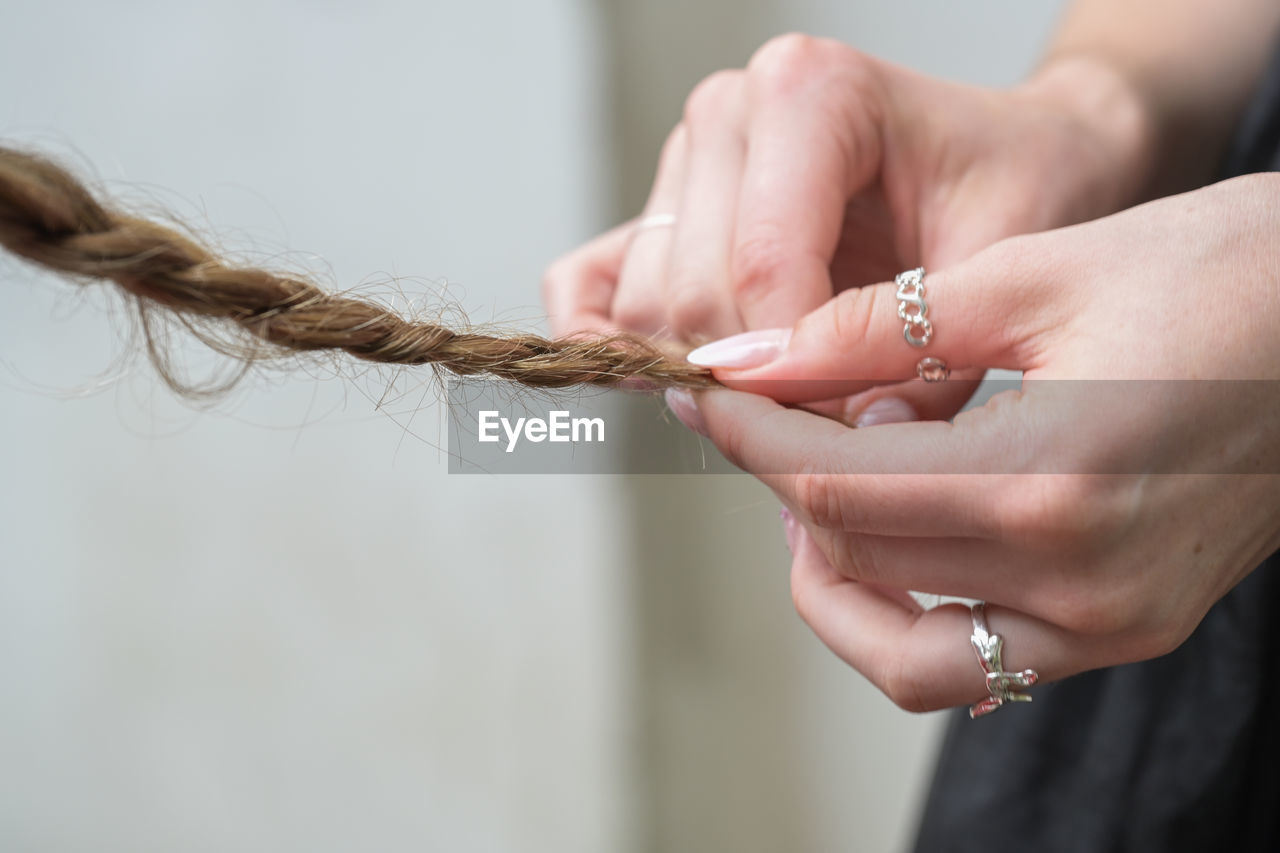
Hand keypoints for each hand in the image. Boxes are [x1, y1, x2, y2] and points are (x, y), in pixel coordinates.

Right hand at [543, 35, 1152, 416]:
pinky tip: (662, 387)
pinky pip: (585, 282)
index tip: (849, 426)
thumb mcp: (1002, 265)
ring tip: (786, 400)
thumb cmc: (1009, 187)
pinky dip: (608, 342)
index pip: (764, 264)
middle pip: (692, 293)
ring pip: (642, 305)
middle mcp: (729, 112)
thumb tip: (852, 447)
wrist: (1004, 154)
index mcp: (810, 92)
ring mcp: (684, 159)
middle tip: (828, 424)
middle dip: (756, 381)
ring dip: (703, 375)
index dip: (796, 370)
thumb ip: (925, 361)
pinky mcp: (661, 210)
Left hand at [665, 174, 1279, 711]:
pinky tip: (896, 535)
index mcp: (1050, 480)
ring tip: (816, 492)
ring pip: (903, 652)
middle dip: (779, 485)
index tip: (709, 393)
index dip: (752, 438)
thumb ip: (877, 329)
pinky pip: (978, 665)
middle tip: (758, 419)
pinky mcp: (1128, 631)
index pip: (834, 487)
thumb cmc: (1217, 273)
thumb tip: (754, 359)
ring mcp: (1109, 624)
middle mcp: (1080, 582)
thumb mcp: (1033, 274)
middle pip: (857, 559)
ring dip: (833, 578)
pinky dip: (908, 615)